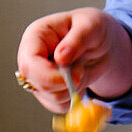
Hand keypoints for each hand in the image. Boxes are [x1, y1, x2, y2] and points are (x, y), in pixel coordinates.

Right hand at [15, 8, 131, 112]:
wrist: (101, 41)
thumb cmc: (93, 27)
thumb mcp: (91, 26)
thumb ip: (77, 40)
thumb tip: (61, 56)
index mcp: (36, 37)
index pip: (30, 64)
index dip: (50, 76)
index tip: (74, 76)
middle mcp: (32, 58)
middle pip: (37, 85)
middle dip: (65, 84)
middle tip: (82, 71)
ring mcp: (39, 75)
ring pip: (50, 98)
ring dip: (73, 90)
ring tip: (82, 70)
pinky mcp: (48, 90)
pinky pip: (59, 106)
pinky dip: (74, 99)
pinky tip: (80, 82)